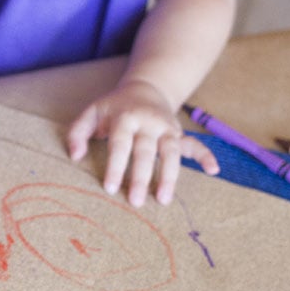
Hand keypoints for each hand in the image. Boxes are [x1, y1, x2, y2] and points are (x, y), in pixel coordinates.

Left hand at [66, 79, 218, 206]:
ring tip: (163, 199)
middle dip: (141, 177)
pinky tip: (214, 170)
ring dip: (170, 175)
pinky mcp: (179, 133)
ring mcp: (166, 127)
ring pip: (171, 151)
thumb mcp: (91, 112)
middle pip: (146, 151)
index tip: (110, 188)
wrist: (144, 88)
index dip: (115, 166)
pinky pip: (195, 143)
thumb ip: (77, 132)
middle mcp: (148, 122)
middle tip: (135, 202)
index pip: (120, 144)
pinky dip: (205, 155)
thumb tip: (75, 156)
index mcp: (125, 117)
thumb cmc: (113, 108)